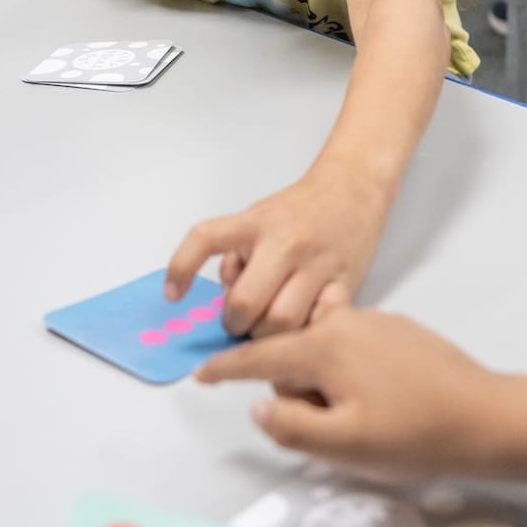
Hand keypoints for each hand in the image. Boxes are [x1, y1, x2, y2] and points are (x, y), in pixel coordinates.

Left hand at [167, 163, 389, 337]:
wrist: (353, 190)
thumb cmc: (300, 208)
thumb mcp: (257, 217)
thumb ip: (236, 257)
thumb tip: (228, 302)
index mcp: (255, 223)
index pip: (205, 239)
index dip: (181, 268)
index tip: (173, 294)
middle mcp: (284, 243)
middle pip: (245, 302)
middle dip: (234, 324)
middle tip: (239, 324)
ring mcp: (316, 265)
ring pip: (283, 323)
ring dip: (268, 337)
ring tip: (269, 329)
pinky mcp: (344, 284)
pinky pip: (318, 325)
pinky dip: (305, 337)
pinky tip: (301, 331)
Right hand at [196, 306, 517, 478]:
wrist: (488, 418)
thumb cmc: (415, 435)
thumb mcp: (341, 445)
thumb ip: (288, 426)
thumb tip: (260, 407)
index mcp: (324, 347)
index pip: (259, 357)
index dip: (226, 368)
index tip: (201, 373)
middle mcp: (346, 322)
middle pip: (292, 353)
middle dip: (294, 391)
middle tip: (332, 431)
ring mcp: (376, 322)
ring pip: (324, 349)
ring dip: (324, 382)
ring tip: (359, 420)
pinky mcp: (400, 331)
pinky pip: (354, 347)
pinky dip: (350, 372)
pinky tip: (380, 402)